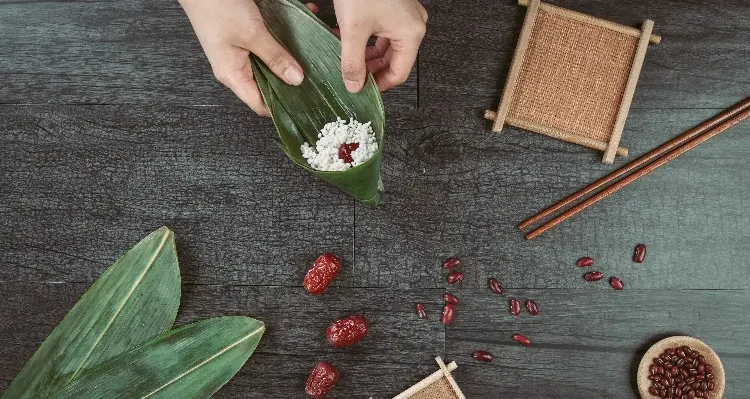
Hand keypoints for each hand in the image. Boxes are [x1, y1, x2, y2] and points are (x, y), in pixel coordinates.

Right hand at [179, 0, 307, 115]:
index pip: (260, 104)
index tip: (306, 102)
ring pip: (271, 63)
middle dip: (291, 80)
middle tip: (315, 78)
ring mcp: (241, 52)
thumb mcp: (251, 33)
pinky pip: (269, 44)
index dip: (282, 107)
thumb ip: (274, 57)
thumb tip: (296, 80)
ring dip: (290, 56)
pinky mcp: (245, 37)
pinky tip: (300, 29)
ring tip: (312, 54)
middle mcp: (236, 67)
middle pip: (269, 85)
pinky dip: (284, 39)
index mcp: (233, 75)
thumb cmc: (216, 7)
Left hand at [333, 0, 427, 92]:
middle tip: (353, 76)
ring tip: (349, 58)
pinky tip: (351, 40)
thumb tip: (354, 84)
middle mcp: (412, 25)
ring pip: (387, 47)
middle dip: (371, 70)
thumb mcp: (353, 29)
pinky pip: (384, 32)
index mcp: (410, 33)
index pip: (399, 73)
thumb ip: (352, 61)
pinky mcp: (395, 8)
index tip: (363, 90)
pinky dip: (368, 40)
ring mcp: (405, 15)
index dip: (380, 85)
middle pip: (394, 61)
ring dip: (367, 55)